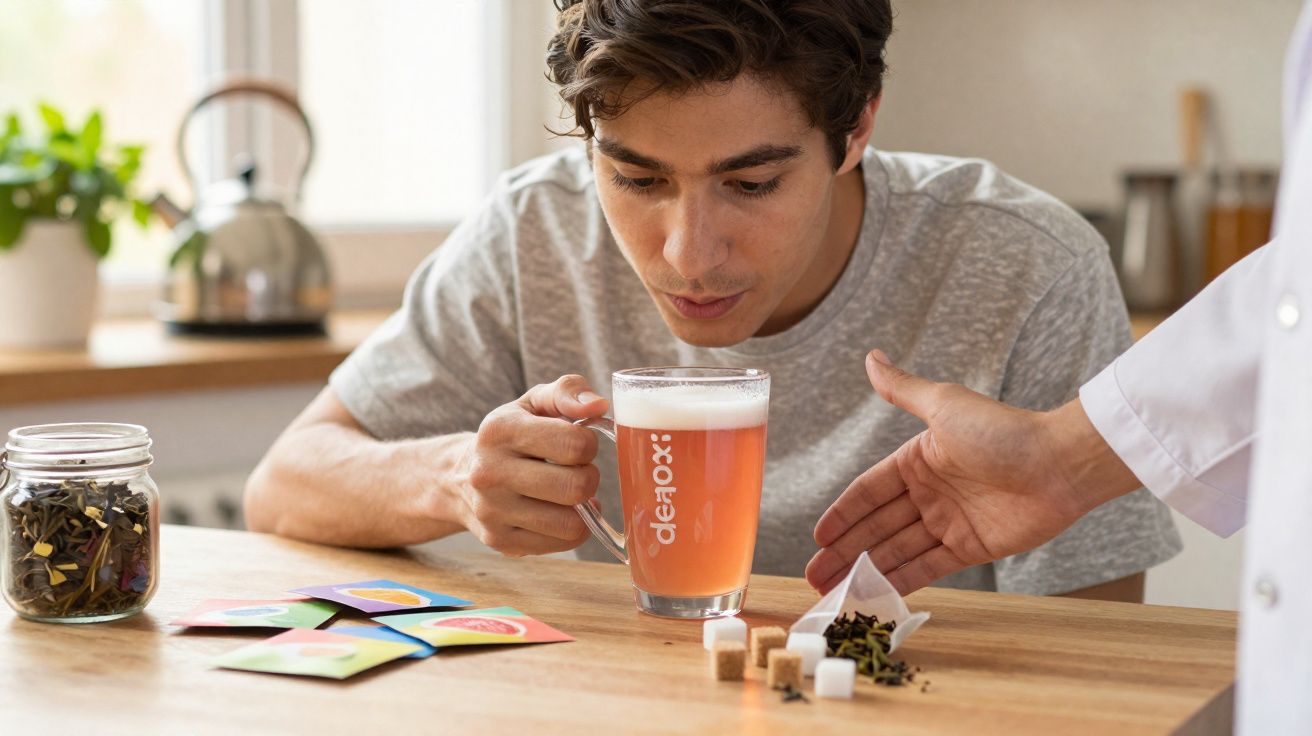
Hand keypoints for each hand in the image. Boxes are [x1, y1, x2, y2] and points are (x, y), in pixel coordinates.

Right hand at [458, 374, 607, 555]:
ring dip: (581, 506)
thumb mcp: (533, 402)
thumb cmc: (511, 435)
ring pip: (571, 523)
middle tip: (576, 469)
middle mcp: (489, 472)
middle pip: (576, 487)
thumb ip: (568, 391)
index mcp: (500, 430)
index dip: (588, 443)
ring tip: (567, 491)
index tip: (577, 443)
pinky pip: (562, 543)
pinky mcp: (500, 540)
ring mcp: (492, 511)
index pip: (575, 445)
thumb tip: (598, 405)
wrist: (458, 478)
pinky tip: (557, 511)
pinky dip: (571, 528)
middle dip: (588, 476)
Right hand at [805, 350, 1136, 594]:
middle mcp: (928, 493)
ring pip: (895, 550)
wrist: (1060, 464)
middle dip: (844, 551)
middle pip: (876, 527)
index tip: (818, 536)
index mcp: (917, 460)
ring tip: (833, 590)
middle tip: (814, 575)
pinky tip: (873, 595)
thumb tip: (871, 357)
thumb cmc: (1002, 430)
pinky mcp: (970, 549)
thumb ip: (902, 389)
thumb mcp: (944, 405)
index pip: (868, 491)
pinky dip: (899, 581)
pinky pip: (926, 567)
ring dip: (864, 570)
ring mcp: (947, 523)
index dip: (842, 515)